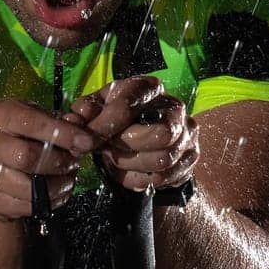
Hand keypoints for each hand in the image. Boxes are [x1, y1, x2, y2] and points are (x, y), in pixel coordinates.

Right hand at [0, 98, 95, 220]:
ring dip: (57, 185)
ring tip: (67, 179)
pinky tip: (55, 192)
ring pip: (29, 187)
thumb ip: (67, 123)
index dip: (63, 133)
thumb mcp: (45, 122)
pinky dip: (50, 202)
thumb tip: (85, 135)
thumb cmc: (27, 138)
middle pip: (27, 156)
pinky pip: (27, 205)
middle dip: (59, 162)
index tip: (86, 142)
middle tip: (74, 163)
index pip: (31, 122)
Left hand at [68, 76, 199, 192]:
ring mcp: (187, 133)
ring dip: (131, 166)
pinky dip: (140, 180)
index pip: (127, 106)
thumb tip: (78, 117)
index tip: (85, 142)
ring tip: (115, 160)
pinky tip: (128, 172)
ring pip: (163, 160)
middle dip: (128, 148)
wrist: (144, 137)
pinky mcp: (191, 157)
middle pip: (159, 135)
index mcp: (148, 88)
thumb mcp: (98, 109)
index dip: (103, 128)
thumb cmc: (118, 119)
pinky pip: (164, 177)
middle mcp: (174, 107)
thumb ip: (85, 111)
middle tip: (108, 151)